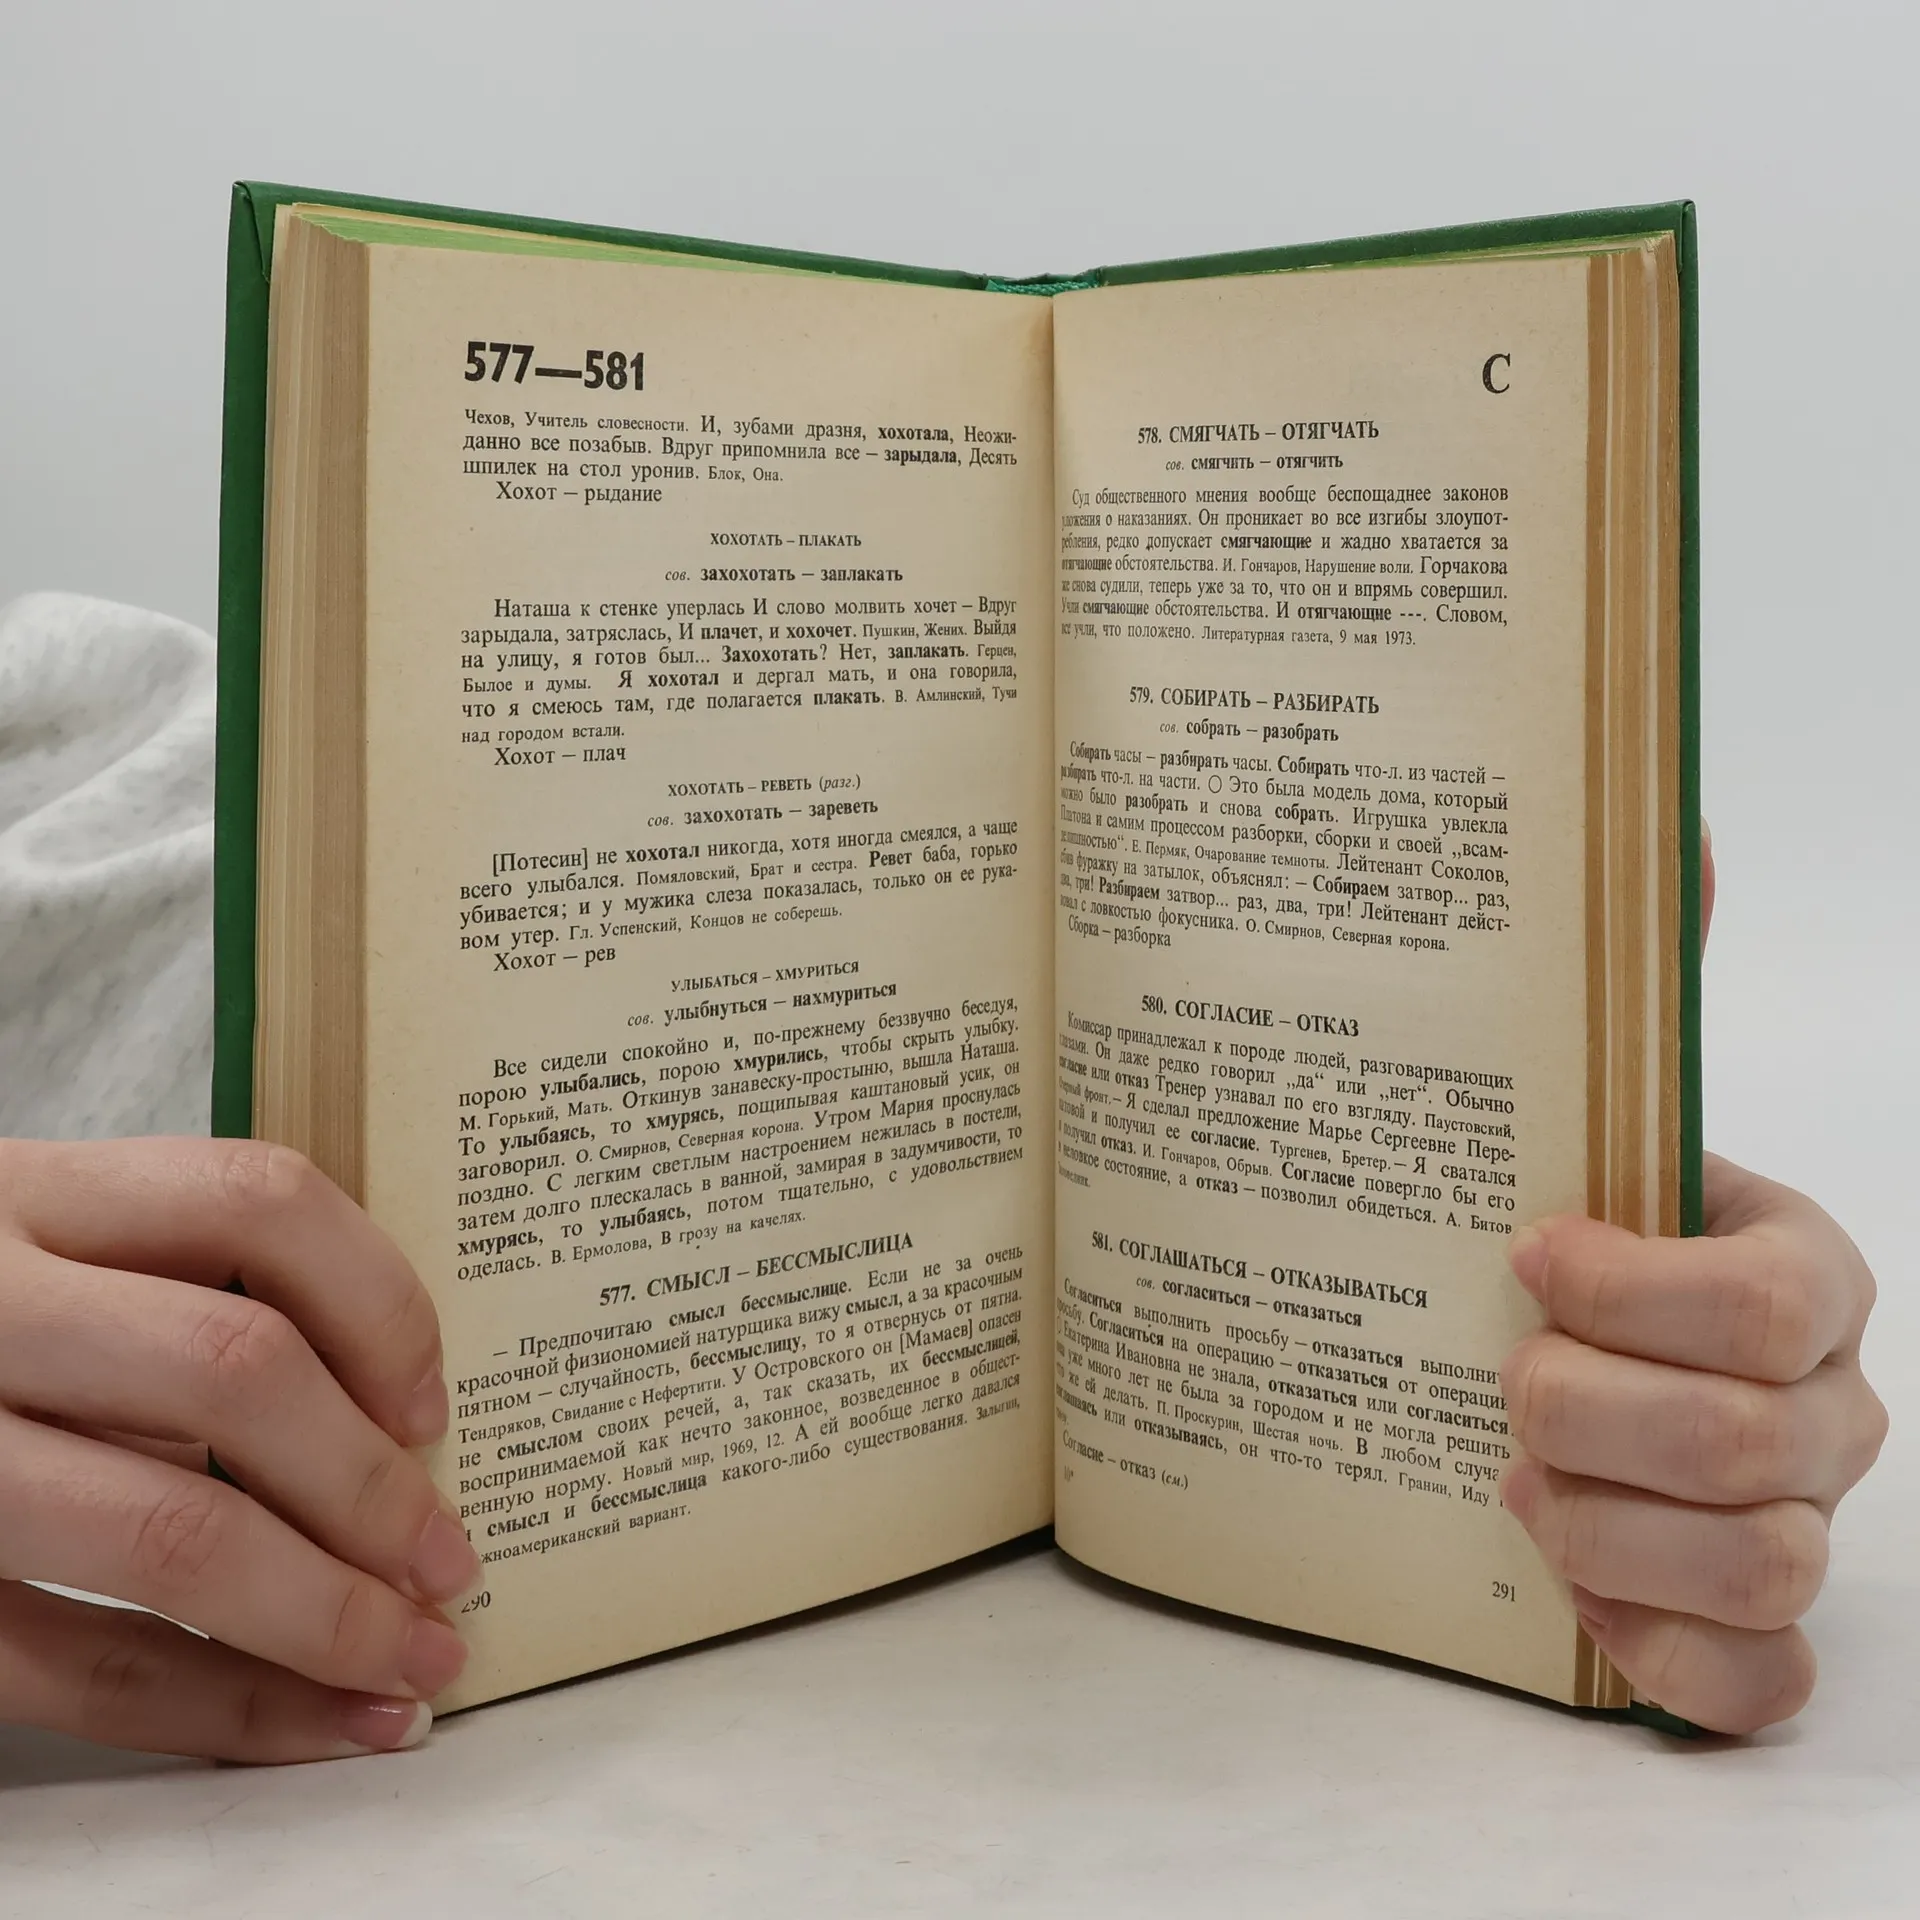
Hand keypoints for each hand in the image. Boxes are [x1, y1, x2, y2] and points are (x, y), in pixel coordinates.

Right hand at [0, 1137, 477, 1761]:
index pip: (257, 1203)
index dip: (378, 1304)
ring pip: (171, 1536)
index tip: (435, 1409)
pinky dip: (228, 1708)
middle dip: (372, 1486)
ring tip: (419, 1660)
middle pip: (235, 1373)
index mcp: (31, 1198)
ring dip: (328, 1617)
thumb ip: (180, 1294)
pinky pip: (84, 1671)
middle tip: (454, 1564)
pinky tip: (323, 1722)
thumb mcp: (44, 1255)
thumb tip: (394, 1420)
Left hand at [1500, 1154, 1885, 1731]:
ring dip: (1601, 1527)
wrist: (1608, 1328)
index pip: (1762, 1305)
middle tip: (1509, 1381)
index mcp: (1812, 1279)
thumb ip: (1575, 1174)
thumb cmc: (1602, 1249)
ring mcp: (1812, 1519)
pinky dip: (1655, 1646)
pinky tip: (1577, 1592)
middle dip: (1579, 1411)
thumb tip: (1503, 1210)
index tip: (1526, 1258)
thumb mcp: (1603, 1182)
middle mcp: (1832, 1407)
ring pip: (1757, 1567)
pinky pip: (1759, 1679)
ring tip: (1520, 1479)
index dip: (1623, 1292)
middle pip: (1737, 1441)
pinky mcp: (1767, 1618)